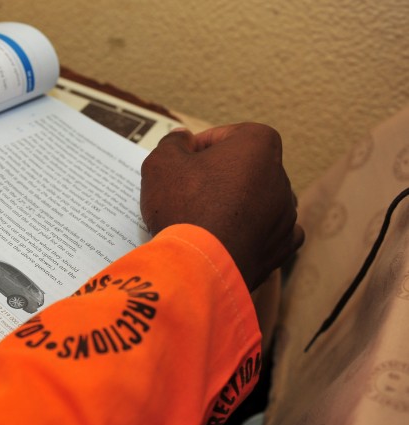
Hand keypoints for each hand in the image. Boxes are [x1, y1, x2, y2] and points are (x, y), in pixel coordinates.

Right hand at [140, 123, 304, 290]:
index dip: (198, 149)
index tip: (180, 166)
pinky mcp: (283, 246)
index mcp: (258, 144)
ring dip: (235, 205)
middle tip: (187, 194)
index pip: (225, 136)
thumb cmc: (184, 205)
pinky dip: (252, 234)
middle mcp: (280, 176)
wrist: (199, 264)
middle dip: (218, 178)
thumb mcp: (161, 162)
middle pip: (243, 169)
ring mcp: (285, 213)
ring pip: (256, 201)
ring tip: (203, 221)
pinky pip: (269, 233)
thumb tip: (182, 138)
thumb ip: (173, 142)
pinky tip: (229, 237)